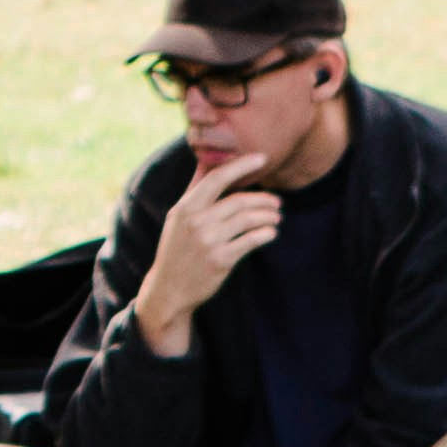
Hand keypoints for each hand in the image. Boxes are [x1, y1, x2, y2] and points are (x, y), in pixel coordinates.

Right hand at [134, 148, 282, 350]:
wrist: (169, 288)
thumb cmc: (177, 247)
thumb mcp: (178, 216)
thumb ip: (194, 188)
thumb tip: (205, 159)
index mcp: (186, 207)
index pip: (217, 178)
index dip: (241, 166)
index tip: (262, 158)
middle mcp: (196, 221)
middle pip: (239, 201)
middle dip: (263, 199)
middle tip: (277, 202)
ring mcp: (208, 241)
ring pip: (248, 220)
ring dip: (268, 216)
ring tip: (276, 217)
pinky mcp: (220, 260)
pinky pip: (250, 241)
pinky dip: (265, 234)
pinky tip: (271, 233)